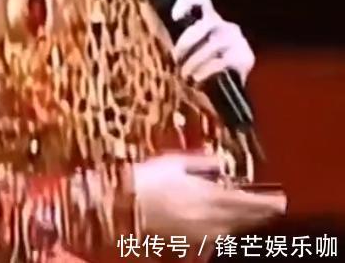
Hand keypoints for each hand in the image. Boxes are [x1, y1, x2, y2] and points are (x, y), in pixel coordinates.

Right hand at [135, 153, 285, 240]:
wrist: (122, 204)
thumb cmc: (145, 180)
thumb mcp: (174, 162)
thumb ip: (200, 162)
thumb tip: (218, 161)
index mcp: (206, 194)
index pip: (245, 200)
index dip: (265, 201)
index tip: (280, 199)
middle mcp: (208, 216)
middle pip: (243, 218)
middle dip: (261, 213)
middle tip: (276, 209)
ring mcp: (198, 232)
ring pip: (231, 231)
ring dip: (245, 224)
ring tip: (255, 219)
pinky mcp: (186, 242)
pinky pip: (213, 240)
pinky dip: (224, 234)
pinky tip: (226, 232)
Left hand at [172, 0, 254, 83]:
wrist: (232, 89)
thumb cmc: (204, 66)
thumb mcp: (192, 48)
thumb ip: (181, 37)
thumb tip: (157, 34)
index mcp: (210, 18)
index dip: (186, 2)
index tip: (175, 17)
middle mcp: (226, 25)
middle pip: (205, 24)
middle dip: (186, 43)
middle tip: (176, 58)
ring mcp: (237, 40)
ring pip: (213, 45)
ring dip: (194, 62)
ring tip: (185, 75)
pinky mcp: (244, 58)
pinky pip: (221, 62)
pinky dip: (205, 72)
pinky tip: (198, 80)